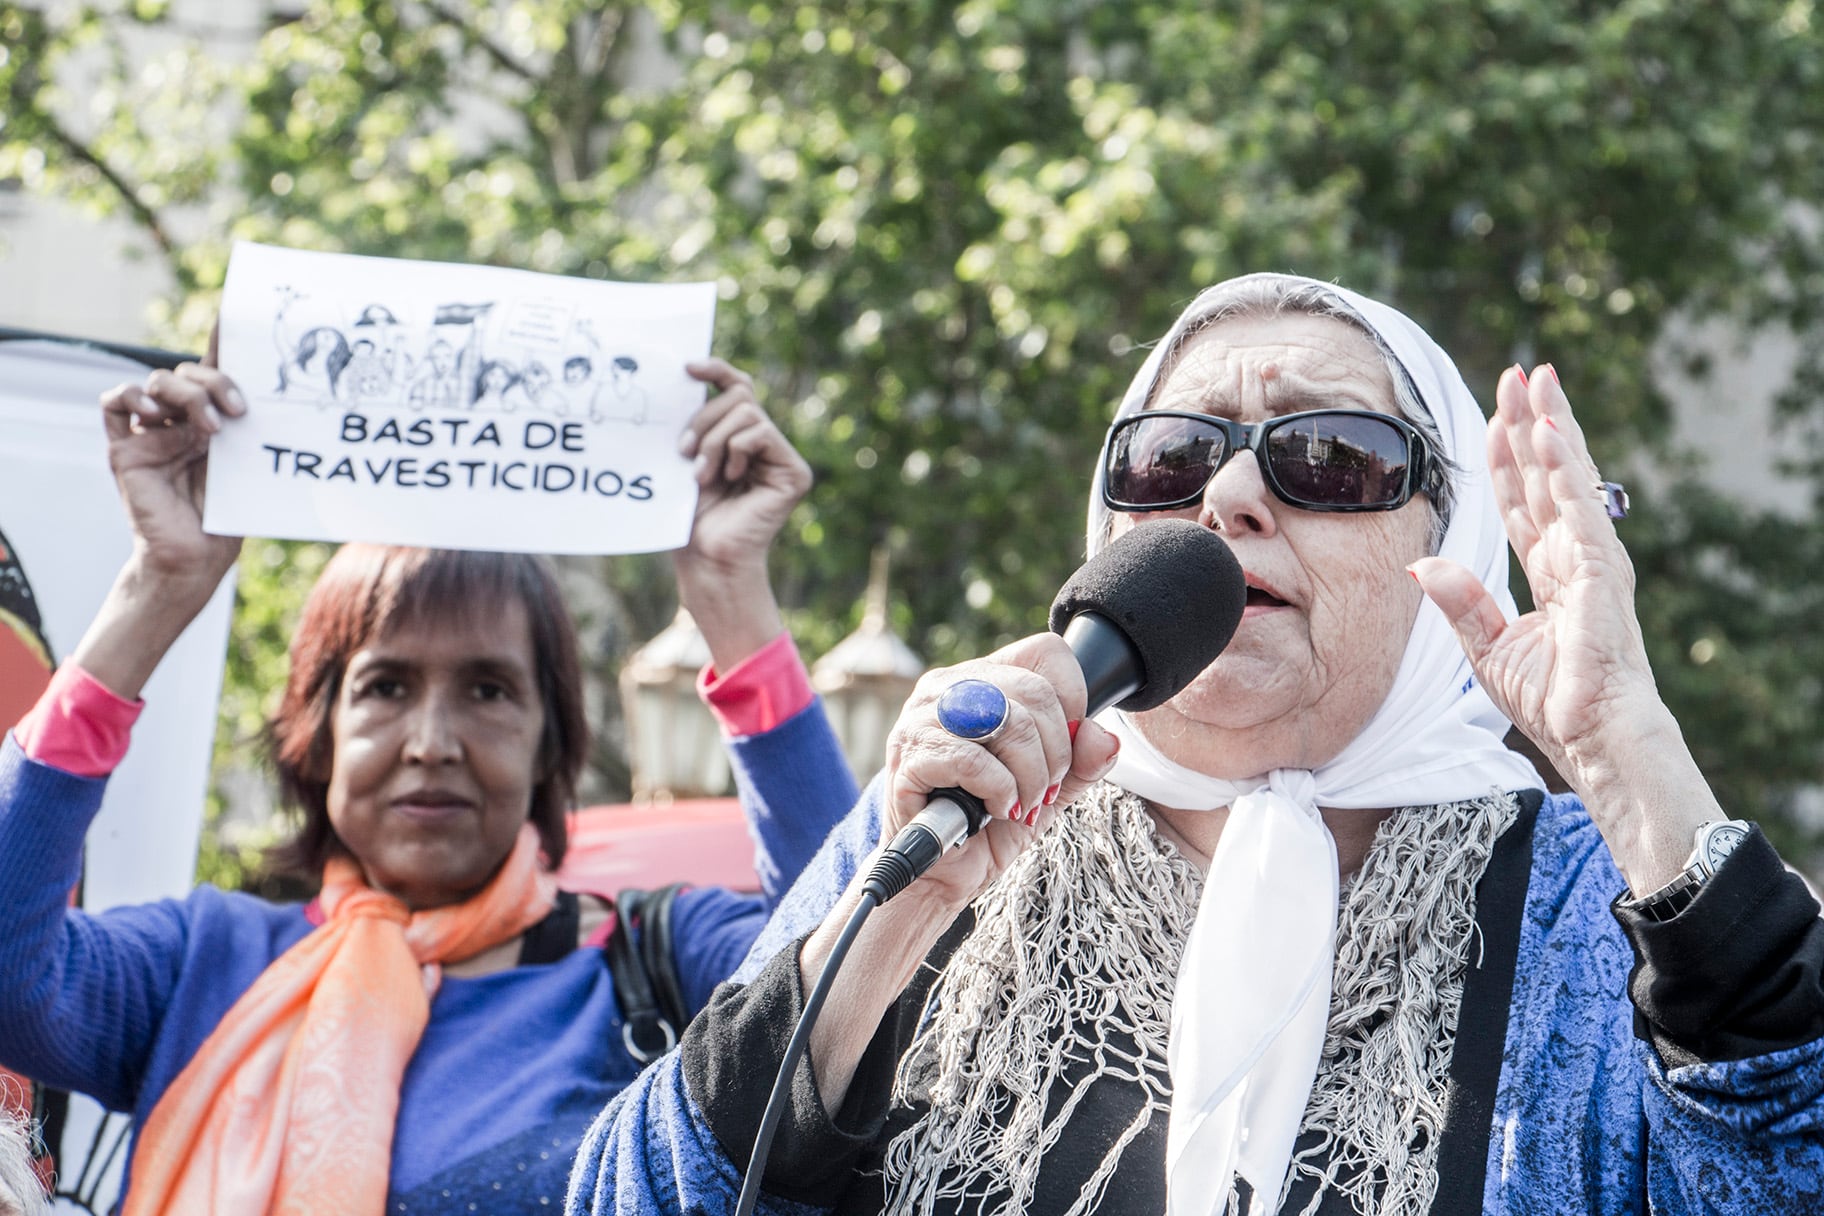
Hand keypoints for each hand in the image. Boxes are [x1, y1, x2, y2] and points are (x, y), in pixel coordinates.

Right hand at [100, 330, 245, 594]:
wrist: (198, 556)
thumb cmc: (229, 516)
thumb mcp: (250, 464)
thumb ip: (252, 431)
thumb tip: (284, 402)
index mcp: (212, 420)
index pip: (216, 371)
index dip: (223, 341)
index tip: (239, 315)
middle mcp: (179, 420)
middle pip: (189, 373)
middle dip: (217, 382)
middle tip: (241, 412)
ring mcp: (150, 432)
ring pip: (159, 382)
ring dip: (188, 395)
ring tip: (212, 427)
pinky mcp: (124, 449)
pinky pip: (115, 404)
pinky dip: (133, 396)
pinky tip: (154, 411)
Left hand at [675, 359, 810, 568]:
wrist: (705, 558)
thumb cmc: (689, 516)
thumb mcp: (686, 458)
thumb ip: (697, 421)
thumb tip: (688, 375)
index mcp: (739, 436)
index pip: (736, 387)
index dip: (716, 369)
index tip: (686, 367)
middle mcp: (765, 444)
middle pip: (739, 395)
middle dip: (704, 418)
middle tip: (683, 452)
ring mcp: (782, 457)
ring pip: (747, 412)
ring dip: (714, 441)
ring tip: (702, 475)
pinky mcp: (794, 472)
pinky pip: (762, 432)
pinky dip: (736, 450)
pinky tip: (730, 479)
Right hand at [880, 634, 1120, 910]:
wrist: (940, 873)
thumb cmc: (988, 824)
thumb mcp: (1050, 790)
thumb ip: (1081, 762)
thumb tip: (1105, 739)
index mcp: (983, 679)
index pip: (1045, 653)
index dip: (1072, 700)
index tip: (1063, 748)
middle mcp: (949, 686)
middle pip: (1036, 691)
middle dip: (1056, 753)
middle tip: (1042, 791)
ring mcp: (924, 717)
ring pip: (1010, 722)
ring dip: (1031, 776)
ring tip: (1020, 804)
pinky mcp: (912, 756)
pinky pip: (976, 761)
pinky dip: (999, 792)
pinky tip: (994, 810)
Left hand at [1411, 364, 1655, 774]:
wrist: (1592, 737)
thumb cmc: (1554, 702)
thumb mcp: (1488, 649)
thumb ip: (1460, 602)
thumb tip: (1420, 566)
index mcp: (1551, 570)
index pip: (1522, 500)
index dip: (1508, 457)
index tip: (1496, 414)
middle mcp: (1575, 554)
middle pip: (1547, 474)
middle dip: (1532, 422)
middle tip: (1521, 372)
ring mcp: (1593, 557)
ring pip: (1566, 476)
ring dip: (1550, 424)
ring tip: (1538, 378)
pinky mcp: (1602, 569)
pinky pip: (1579, 507)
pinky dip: (1564, 467)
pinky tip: (1549, 431)